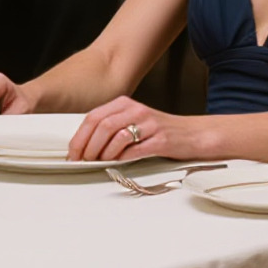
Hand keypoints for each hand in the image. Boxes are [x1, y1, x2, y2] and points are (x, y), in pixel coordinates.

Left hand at [66, 97, 219, 161]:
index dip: (79, 137)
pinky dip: (122, 159)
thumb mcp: (134, 122)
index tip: (73, 153)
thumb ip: (111, 128)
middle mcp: (136, 110)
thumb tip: (84, 146)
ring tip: (100, 163)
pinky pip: (135, 150)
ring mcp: (150, 124)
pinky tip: (118, 164)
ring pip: (116, 136)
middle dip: (87, 147)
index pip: (93, 117)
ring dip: (103, 154)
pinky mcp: (161, 139)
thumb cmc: (161, 131)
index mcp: (125, 104)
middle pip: (102, 125)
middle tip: (83, 161)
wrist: (194, 134)